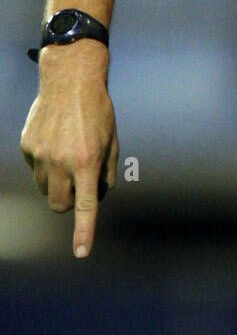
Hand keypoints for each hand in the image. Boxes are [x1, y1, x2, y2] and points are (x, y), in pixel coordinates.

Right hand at [20, 42, 117, 257]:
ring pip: (46, 188)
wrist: (69, 81)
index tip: (81, 253)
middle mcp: (61, 161)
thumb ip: (107, 171)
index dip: (83, 232)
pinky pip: (35, 168)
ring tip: (67, 154)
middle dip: (68, 203)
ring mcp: (40, 155)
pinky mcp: (27, 147)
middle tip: (78, 186)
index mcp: (87, 162)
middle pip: (59, 205)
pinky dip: (45, 163)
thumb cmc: (97, 111)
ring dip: (57, 182)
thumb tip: (99, 193)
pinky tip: (55, 141)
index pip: (85, 206)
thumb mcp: (112, 141)